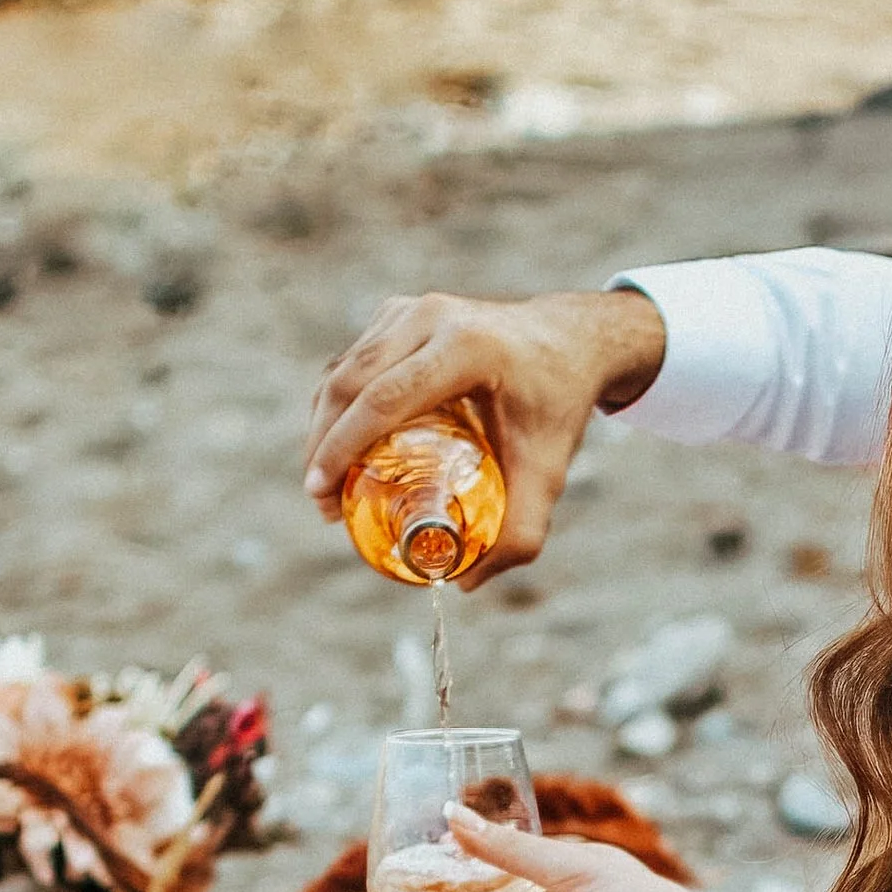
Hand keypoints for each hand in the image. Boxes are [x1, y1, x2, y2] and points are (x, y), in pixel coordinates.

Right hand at [304, 287, 666, 580]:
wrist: (569, 342)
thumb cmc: (557, 407)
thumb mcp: (549, 473)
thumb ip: (520, 532)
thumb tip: (465, 582)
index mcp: (466, 346)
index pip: (384, 399)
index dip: (341, 448)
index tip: (321, 493)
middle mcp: (431, 317)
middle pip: (351, 383)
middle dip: (323, 444)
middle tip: (321, 502)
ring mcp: (411, 309)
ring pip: (344, 370)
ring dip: (324, 425)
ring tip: (325, 483)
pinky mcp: (399, 312)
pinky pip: (354, 361)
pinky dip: (339, 405)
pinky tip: (340, 447)